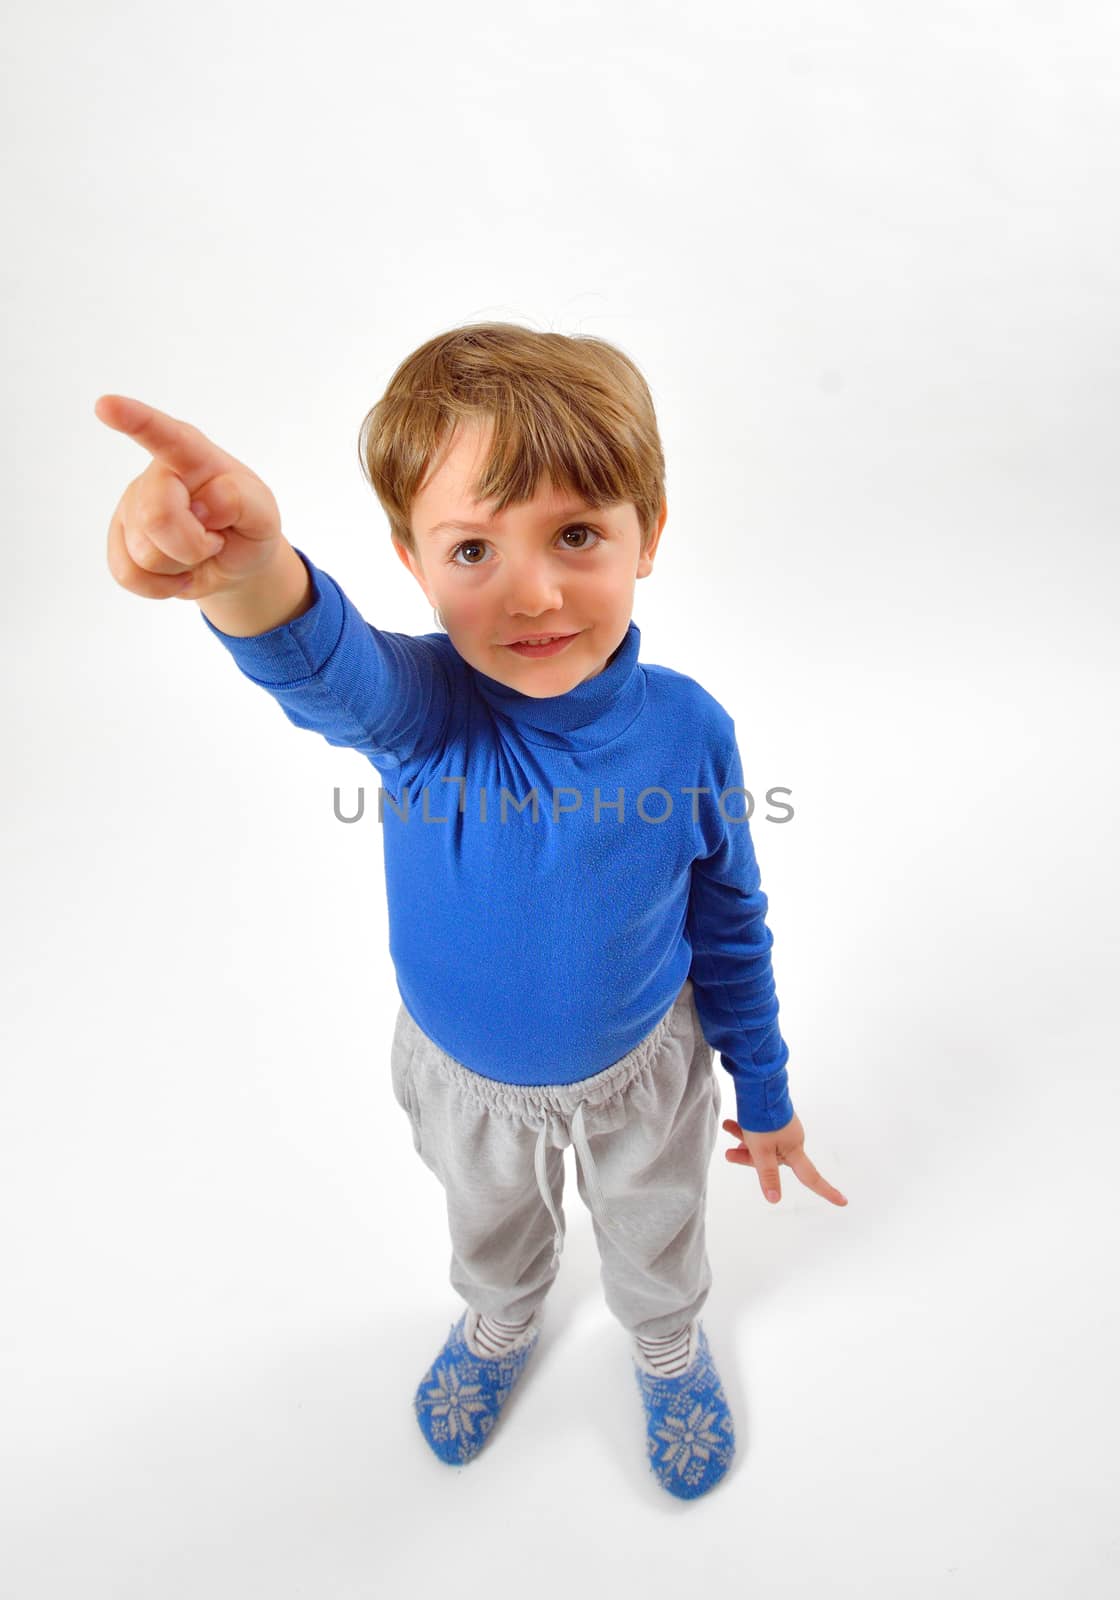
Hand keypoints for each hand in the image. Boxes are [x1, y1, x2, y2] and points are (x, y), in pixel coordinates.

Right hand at [96, 395, 283, 602]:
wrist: (235, 561)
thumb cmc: (247, 525)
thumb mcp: (264, 513)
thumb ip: (242, 501)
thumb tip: (201, 505)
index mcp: (192, 456)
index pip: (163, 435)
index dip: (134, 420)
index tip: (105, 405)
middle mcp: (156, 476)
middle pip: (156, 516)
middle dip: (193, 544)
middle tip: (214, 540)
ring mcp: (133, 508)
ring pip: (145, 553)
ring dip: (182, 564)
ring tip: (197, 551)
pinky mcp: (118, 542)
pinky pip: (128, 575)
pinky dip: (162, 587)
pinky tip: (178, 571)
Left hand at [722, 1114, 847, 1206]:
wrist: (760, 1082)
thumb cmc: (764, 1118)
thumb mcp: (762, 1151)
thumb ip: (767, 1175)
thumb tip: (775, 1200)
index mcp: (794, 1150)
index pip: (811, 1177)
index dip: (827, 1191)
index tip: (844, 1202)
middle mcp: (792, 1139)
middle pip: (772, 1160)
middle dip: (750, 1157)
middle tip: (729, 1153)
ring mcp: (783, 1127)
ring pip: (762, 1143)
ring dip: (744, 1139)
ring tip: (727, 1128)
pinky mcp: (774, 1117)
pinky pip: (760, 1130)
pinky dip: (746, 1129)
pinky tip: (732, 1123)